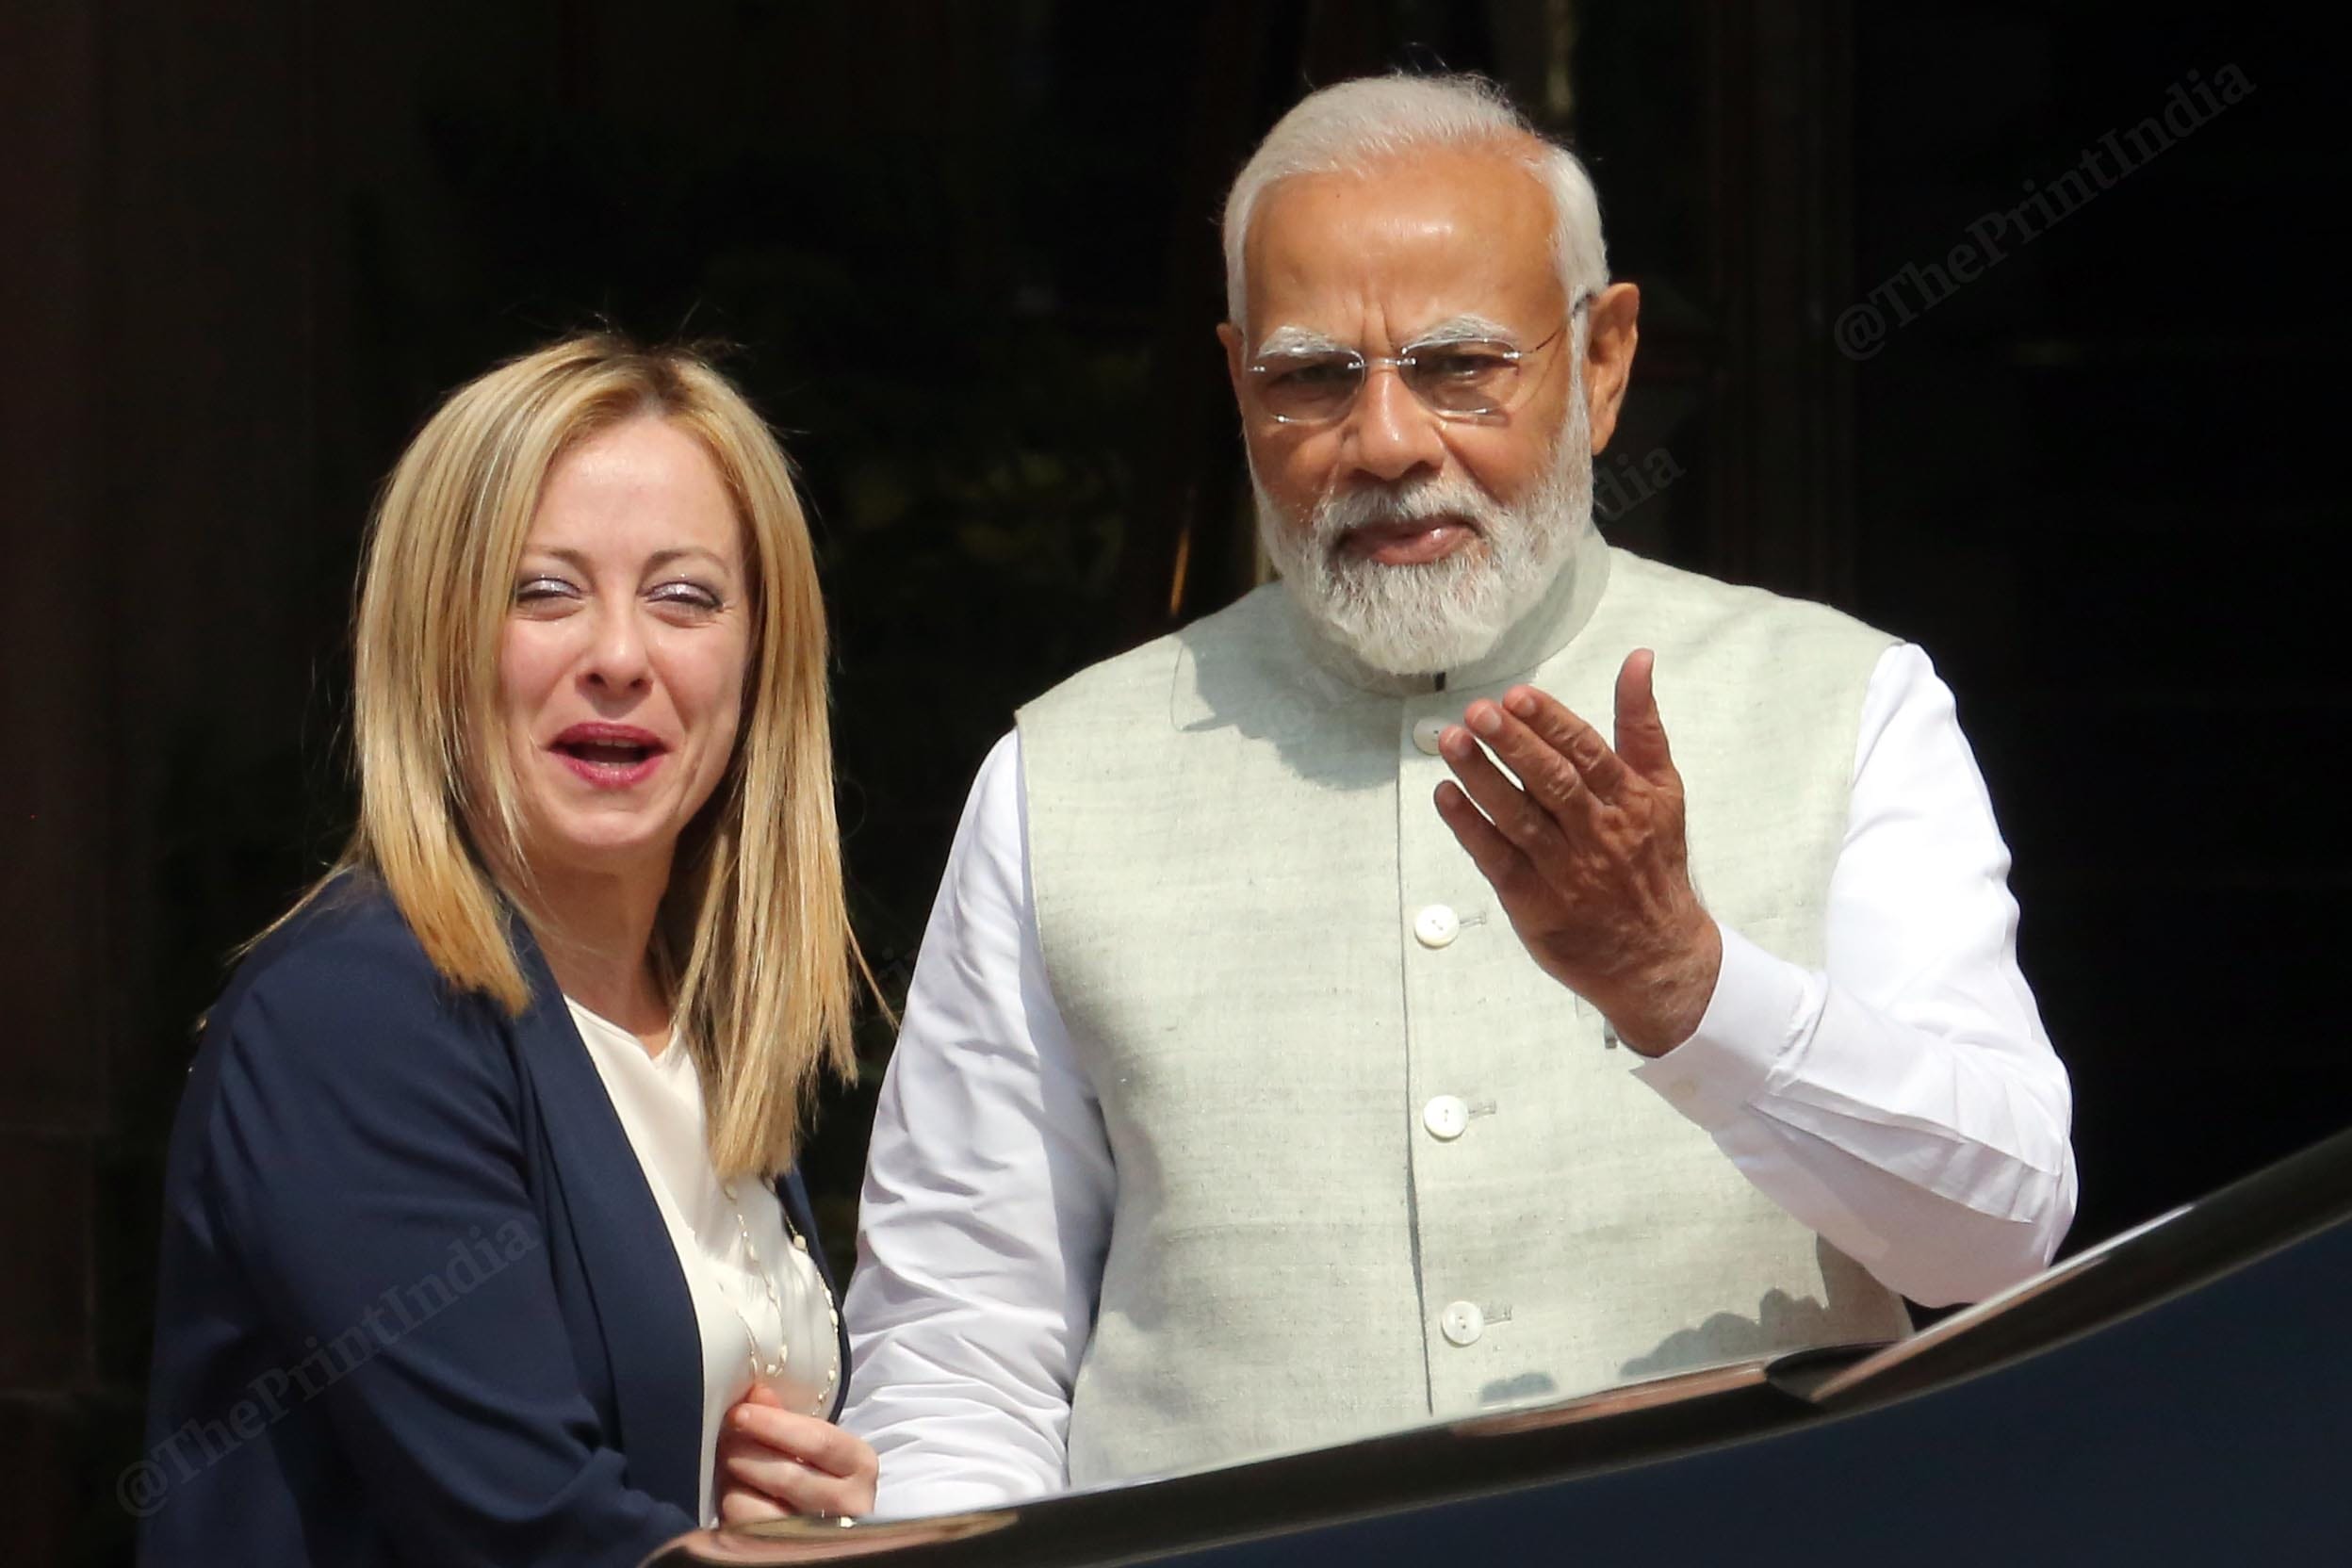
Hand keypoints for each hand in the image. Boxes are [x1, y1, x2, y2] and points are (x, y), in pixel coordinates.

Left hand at [712, 1382, 877, 1526]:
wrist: (828, 1522)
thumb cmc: (820, 1471)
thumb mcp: (814, 1443)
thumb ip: (787, 1419)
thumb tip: (757, 1393)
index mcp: (861, 1465)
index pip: (819, 1441)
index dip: (775, 1424)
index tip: (741, 1412)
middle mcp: (849, 1505)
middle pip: (787, 1476)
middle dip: (746, 1450)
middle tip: (728, 1436)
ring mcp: (819, 1536)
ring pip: (760, 1507)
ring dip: (736, 1480)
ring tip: (733, 1464)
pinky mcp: (787, 1553)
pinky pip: (744, 1529)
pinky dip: (732, 1505)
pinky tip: (737, 1492)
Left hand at [1432, 648, 1721, 1054]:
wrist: (1656, 955)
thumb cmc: (1652, 859)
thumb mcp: (1662, 789)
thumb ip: (1641, 724)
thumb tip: (1639, 659)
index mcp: (1630, 801)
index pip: (1587, 754)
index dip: (1551, 723)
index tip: (1517, 696)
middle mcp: (1598, 834)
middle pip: (1553, 783)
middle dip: (1514, 745)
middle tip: (1477, 711)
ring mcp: (1565, 871)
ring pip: (1520, 819)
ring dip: (1483, 778)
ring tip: (1451, 741)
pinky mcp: (1534, 903)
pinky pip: (1497, 859)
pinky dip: (1469, 828)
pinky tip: (1445, 795)